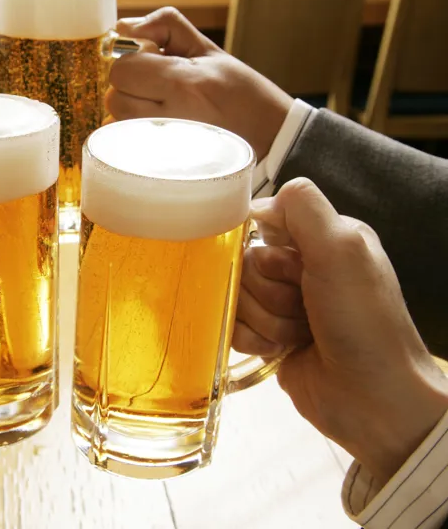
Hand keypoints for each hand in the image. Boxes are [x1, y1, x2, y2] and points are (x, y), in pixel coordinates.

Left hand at [107, 7, 292, 159]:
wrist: (268, 137)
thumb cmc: (238, 91)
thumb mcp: (207, 48)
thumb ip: (164, 26)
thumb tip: (122, 28)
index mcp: (182, 81)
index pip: (122, 69)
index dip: (132, 63)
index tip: (152, 66)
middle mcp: (170, 114)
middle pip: (114, 98)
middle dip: (129, 89)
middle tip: (156, 89)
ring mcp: (165, 144)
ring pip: (117, 123)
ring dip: (130, 113)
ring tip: (160, 109)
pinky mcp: (162, 164)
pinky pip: (126, 146)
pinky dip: (133, 136)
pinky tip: (158, 130)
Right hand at [235, 178, 447, 486]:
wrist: (372, 399)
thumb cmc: (364, 323)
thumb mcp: (343, 249)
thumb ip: (303, 209)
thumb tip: (258, 205)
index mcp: (323, 239)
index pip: (263, 222)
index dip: (268, 247)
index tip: (293, 268)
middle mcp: (301, 268)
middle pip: (244, 261)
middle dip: (267, 289)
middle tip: (303, 307)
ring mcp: (281, 305)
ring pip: (235, 294)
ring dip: (264, 318)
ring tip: (298, 334)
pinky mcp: (265, 337)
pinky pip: (231, 324)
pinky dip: (252, 338)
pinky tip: (278, 350)